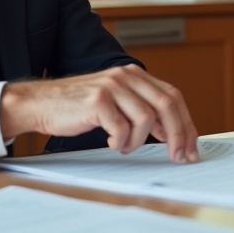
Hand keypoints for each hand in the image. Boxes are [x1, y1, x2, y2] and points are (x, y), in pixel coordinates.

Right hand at [0, 65, 199, 162]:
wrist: (41, 104)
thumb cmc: (78, 108)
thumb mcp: (116, 102)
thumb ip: (142, 110)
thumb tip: (172, 133)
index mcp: (135, 75)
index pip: (172, 96)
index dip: (186, 123)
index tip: (192, 147)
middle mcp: (126, 76)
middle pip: (167, 104)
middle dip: (179, 135)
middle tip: (180, 157)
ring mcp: (112, 86)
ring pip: (146, 119)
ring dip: (138, 141)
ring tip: (123, 146)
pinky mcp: (98, 100)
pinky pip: (122, 128)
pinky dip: (120, 142)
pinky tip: (110, 142)